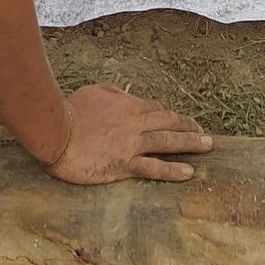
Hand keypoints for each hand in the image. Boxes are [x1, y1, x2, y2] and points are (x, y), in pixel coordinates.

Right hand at [39, 83, 213, 184]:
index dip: (170, 116)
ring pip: (167, 142)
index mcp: (127, 105)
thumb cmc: (70, 111)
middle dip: (189, 127)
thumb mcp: (94, 92)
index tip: (181, 121)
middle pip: (168, 123)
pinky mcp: (124, 164)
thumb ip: (113, 93)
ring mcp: (131, 144)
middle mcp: (135, 123)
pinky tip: (189, 172)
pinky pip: (154, 167)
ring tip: (207, 146)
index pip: (155, 109)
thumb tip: (124, 95)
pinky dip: (173, 170)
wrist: (57, 133)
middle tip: (204, 133)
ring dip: (190, 143)